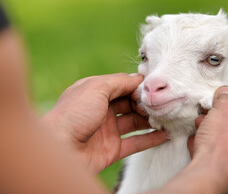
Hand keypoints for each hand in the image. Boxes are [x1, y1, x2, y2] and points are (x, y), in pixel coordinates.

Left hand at [41, 73, 167, 172]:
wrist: (59, 149)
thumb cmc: (73, 114)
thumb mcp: (96, 88)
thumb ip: (119, 81)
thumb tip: (138, 78)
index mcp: (95, 92)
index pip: (122, 86)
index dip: (138, 87)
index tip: (154, 88)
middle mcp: (102, 110)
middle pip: (130, 103)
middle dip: (146, 103)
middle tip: (162, 104)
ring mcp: (107, 130)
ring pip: (134, 122)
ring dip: (151, 120)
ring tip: (168, 116)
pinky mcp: (112, 149)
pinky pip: (136, 143)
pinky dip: (151, 139)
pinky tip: (166, 134)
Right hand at [157, 86, 227, 193]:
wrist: (205, 179)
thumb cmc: (222, 149)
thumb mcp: (225, 111)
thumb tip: (226, 93)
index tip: (227, 98)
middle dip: (226, 121)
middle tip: (213, 112)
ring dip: (217, 135)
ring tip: (203, 126)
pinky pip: (224, 164)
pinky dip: (213, 152)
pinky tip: (199, 143)